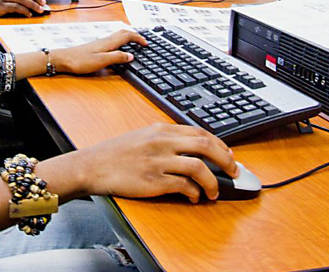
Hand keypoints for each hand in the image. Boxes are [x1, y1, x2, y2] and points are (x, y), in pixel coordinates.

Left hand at [52, 29, 146, 74]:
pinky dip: (120, 41)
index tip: (146, 43)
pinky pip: (112, 39)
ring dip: (128, 36)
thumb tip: (131, 56)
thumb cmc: (79, 61)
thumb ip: (117, 58)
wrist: (63, 59)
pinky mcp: (95, 46)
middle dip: (135, 34)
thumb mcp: (101, 61)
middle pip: (123, 32)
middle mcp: (105, 40)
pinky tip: (117, 48)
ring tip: (134, 42)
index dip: (138, 38)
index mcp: (108, 43)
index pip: (127, 35)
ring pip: (117, 35)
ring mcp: (100, 42)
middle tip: (143, 41)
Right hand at [70, 123, 236, 202]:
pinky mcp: (153, 181)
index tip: (229, 155)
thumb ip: (167, 139)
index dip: (220, 144)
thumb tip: (193, 149)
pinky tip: (195, 197)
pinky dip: (194, 193)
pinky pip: (183, 187)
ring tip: (215, 191)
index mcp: (162, 129)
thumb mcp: (144, 136)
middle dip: (226, 160)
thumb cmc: (117, 153)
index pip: (200, 132)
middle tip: (234, 171)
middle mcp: (163, 142)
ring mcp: (158, 162)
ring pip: (199, 168)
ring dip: (213, 181)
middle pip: (206, 146)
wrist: (94, 165)